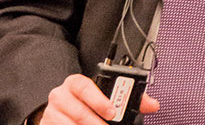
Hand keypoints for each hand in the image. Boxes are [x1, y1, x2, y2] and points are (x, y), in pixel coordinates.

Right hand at [32, 74, 158, 124]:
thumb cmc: (84, 102)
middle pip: (79, 112)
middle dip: (97, 124)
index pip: (85, 87)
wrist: (59, 112)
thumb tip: (152, 104)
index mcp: (75, 83)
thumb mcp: (102, 96)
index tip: (112, 112)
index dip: (99, 100)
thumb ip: (126, 99)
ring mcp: (51, 113)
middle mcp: (60, 96)